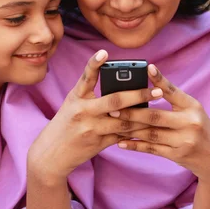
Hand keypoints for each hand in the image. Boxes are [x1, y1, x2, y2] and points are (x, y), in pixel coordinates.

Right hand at [27, 50, 161, 184]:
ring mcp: (91, 129)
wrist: (50, 155)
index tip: (104, 52)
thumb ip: (91, 94)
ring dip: (143, 116)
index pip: (86, 77)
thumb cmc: (65, 124)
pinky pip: (122, 136)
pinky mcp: (98, 144)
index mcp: (76, 98)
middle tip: (156, 90)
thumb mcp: (72, 104)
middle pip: (114, 101)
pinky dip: (135, 132)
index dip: (94, 63)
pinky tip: (149, 128)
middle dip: (138, 95)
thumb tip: (121, 87)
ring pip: (123, 122)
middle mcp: (83, 112)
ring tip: (159, 109)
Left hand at [112, 64, 209, 186]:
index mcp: (193, 107)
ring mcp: (183, 140)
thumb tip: (147, 85)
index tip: (147, 67)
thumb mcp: (193, 109)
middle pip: (155, 116)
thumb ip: (173, 98)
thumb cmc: (200, 127)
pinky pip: (152, 148)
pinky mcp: (177, 155)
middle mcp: (190, 122)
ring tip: (113, 123)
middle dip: (132, 112)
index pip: (173, 91)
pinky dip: (135, 145)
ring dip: (129, 129)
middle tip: (113, 108)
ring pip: (151, 133)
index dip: (159, 79)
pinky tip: (121, 142)